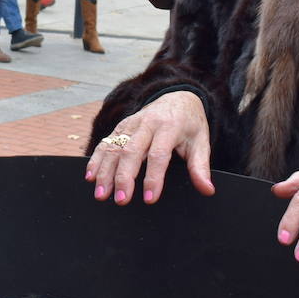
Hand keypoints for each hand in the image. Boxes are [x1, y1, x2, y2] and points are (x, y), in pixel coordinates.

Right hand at [85, 91, 213, 204]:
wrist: (177, 97)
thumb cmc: (189, 124)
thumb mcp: (201, 142)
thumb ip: (200, 166)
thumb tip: (207, 189)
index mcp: (169, 127)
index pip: (159, 154)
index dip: (154, 177)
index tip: (150, 198)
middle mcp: (147, 123)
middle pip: (132, 151)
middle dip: (124, 177)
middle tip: (121, 200)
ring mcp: (131, 124)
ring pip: (114, 147)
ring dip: (105, 171)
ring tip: (101, 194)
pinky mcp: (120, 127)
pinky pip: (105, 142)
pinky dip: (96, 159)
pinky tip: (91, 176)